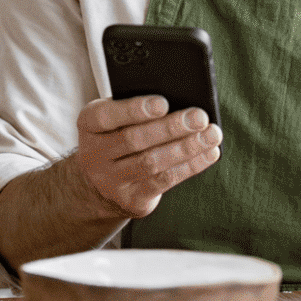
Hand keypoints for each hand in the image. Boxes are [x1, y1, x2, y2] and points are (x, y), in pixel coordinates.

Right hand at [72, 95, 221, 218]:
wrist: (99, 185)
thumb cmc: (116, 138)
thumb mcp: (114, 120)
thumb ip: (135, 109)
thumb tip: (181, 100)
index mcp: (88, 125)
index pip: (106, 116)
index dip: (134, 110)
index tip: (163, 103)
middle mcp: (94, 155)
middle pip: (134, 140)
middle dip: (171, 127)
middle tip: (199, 117)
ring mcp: (111, 181)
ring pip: (152, 163)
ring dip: (187, 148)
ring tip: (212, 134)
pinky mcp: (132, 200)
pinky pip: (165, 181)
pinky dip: (191, 166)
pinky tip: (209, 153)